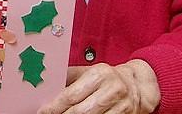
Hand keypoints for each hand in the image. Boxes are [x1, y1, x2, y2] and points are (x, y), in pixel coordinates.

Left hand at [38, 59, 159, 113]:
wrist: (139, 85)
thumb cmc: (107, 78)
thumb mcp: (89, 71)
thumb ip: (69, 77)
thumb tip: (47, 84)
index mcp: (99, 74)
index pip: (72, 94)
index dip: (55, 106)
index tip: (42, 111)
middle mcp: (112, 90)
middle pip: (81, 111)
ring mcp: (121, 106)